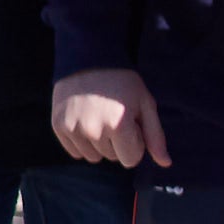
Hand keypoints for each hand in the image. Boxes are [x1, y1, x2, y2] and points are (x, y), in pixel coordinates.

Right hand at [52, 68, 169, 168]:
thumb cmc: (123, 82)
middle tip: (115, 116)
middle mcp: (93, 130)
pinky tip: (86, 121)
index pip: (130, 160)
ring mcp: (73, 129)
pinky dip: (82, 142)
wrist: (89, 59)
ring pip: (93, 157)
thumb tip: (166, 164)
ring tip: (100, 118)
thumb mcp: (145, 104)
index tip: (131, 124)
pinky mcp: (58, 126)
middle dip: (118, 142)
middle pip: (112, 158)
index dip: (135, 143)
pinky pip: (75, 152)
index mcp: (118, 126)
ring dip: (100, 144)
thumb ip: (155, 136)